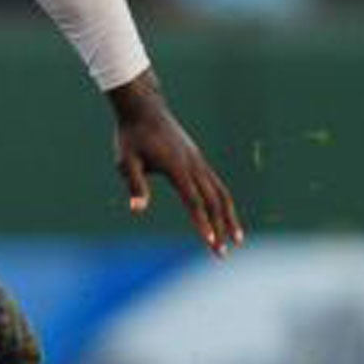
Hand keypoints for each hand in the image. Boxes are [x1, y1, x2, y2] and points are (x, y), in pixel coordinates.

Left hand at [108, 71, 243, 255]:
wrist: (143, 109)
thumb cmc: (131, 137)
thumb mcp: (126, 161)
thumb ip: (134, 185)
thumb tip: (137, 210)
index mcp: (177, 168)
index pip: (194, 201)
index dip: (202, 223)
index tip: (210, 242)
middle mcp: (194, 165)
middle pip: (213, 202)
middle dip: (220, 229)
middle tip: (223, 254)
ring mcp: (199, 161)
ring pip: (221, 193)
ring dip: (229, 218)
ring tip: (237, 240)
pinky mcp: (198, 160)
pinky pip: (216, 184)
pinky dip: (224, 202)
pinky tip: (225, 216)